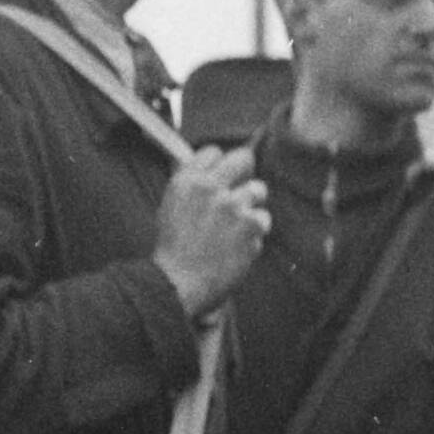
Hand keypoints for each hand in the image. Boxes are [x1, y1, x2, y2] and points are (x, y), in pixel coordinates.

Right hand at [153, 144, 270, 317]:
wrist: (178, 282)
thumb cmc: (173, 248)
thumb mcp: (170, 206)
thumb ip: (191, 184)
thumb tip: (209, 168)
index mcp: (187, 181)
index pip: (214, 151)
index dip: (218, 164)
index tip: (219, 176)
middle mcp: (211, 188)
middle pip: (243, 159)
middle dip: (243, 172)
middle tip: (238, 189)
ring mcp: (235, 207)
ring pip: (258, 190)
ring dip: (250, 205)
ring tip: (235, 225)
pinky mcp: (252, 227)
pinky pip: (263, 219)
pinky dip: (254, 231)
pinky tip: (238, 243)